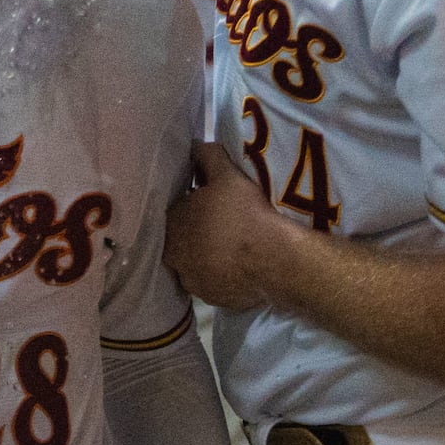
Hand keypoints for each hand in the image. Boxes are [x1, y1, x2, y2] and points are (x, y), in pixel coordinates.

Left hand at [164, 143, 281, 308]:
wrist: (273, 258)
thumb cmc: (243, 213)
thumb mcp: (226, 175)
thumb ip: (206, 156)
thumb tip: (194, 144)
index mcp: (170, 228)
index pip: (173, 215)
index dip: (190, 208)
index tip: (207, 204)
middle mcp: (175, 260)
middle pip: (183, 242)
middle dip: (197, 235)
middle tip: (221, 226)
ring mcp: (194, 284)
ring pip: (198, 266)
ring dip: (209, 257)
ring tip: (232, 247)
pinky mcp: (215, 300)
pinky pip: (217, 285)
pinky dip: (225, 276)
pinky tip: (241, 266)